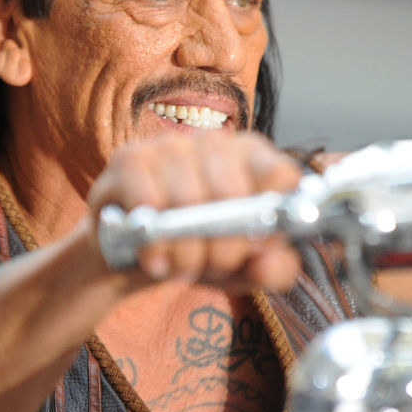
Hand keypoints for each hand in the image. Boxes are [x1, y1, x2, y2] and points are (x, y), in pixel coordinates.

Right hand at [87, 131, 302, 291]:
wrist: (137, 254)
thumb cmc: (201, 250)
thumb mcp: (245, 268)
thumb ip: (273, 269)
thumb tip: (268, 261)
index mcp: (253, 158)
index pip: (281, 175)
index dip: (271, 219)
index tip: (257, 247)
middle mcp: (214, 142)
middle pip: (232, 195)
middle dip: (224, 249)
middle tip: (213, 267)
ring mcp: (170, 146)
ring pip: (188, 202)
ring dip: (186, 252)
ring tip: (181, 265)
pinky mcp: (130, 158)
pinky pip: (149, 202)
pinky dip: (153, 241)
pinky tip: (155, 257)